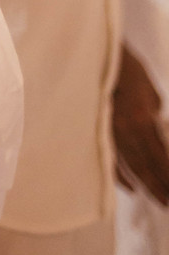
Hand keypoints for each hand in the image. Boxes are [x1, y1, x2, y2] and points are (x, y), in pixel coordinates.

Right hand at [113, 44, 168, 205]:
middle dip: (159, 186)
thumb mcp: (149, 87)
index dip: (168, 175)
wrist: (93, 55)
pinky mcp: (98, 130)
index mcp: (141, 119)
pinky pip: (110, 158)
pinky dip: (119, 175)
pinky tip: (129, 186)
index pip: (159, 155)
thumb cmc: (125, 66)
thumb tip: (157, 123)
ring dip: (144, 184)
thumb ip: (154, 109)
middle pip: (144, 166)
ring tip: (157, 199)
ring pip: (129, 166)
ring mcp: (109, 131)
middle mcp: (125, 130)